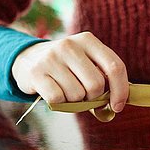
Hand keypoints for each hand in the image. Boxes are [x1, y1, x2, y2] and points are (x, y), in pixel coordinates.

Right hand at [12, 32, 127, 110]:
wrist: (28, 59)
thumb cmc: (66, 67)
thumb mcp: (86, 64)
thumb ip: (104, 82)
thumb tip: (114, 109)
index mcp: (88, 40)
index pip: (115, 66)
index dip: (120, 90)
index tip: (118, 106)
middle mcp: (70, 45)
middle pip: (96, 84)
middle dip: (93, 98)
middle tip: (84, 96)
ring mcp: (51, 57)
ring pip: (77, 95)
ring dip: (74, 101)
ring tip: (65, 90)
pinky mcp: (36, 72)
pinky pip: (58, 99)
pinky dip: (59, 103)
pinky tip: (53, 92)